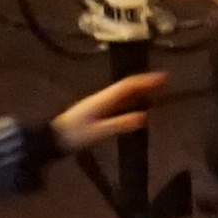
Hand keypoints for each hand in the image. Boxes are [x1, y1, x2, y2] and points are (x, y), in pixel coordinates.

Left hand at [46, 71, 167, 156]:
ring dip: (140, 90)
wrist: (52, 140)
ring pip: (123, 93)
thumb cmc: (74, 136)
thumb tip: (144, 117)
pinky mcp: (96, 112)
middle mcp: (102, 98)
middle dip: (146, 83)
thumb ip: (120, 124)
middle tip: (166, 81)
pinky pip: (119, 102)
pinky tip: (138, 105)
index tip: (164, 76)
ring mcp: (99, 104)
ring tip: (157, 91)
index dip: (146, 80)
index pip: (127, 86)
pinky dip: (132, 100)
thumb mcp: (99, 132)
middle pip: (127, 86)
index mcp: (103, 100)